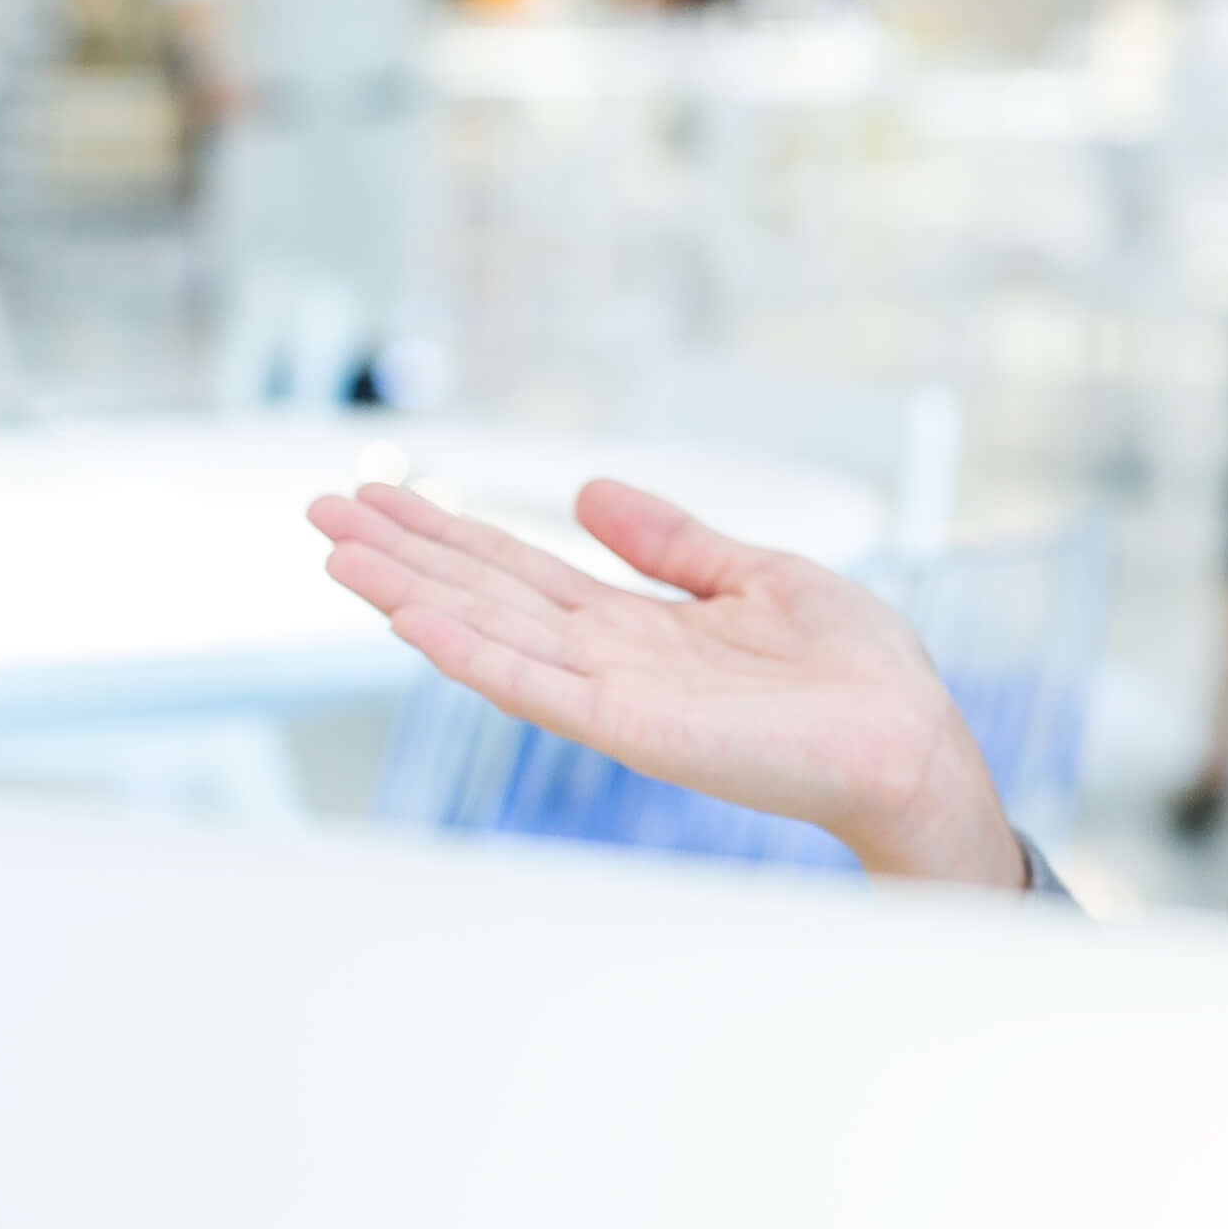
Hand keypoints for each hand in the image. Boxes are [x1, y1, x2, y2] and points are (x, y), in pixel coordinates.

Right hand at [309, 479, 1027, 887]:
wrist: (907, 735)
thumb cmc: (853, 670)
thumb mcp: (755, 575)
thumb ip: (671, 542)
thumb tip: (590, 492)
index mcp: (636, 625)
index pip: (520, 571)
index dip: (451, 532)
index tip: (383, 495)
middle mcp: (608, 660)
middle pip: (484, 594)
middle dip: (404, 552)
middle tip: (320, 506)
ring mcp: (612, 696)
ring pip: (490, 634)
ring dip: (409, 593)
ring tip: (336, 550)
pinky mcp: (631, 726)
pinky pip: (535, 685)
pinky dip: (471, 652)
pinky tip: (413, 618)